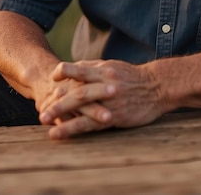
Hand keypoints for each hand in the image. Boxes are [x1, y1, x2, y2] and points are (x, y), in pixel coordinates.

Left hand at [40, 59, 165, 138]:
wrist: (158, 87)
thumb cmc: (133, 77)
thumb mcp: (115, 66)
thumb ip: (94, 67)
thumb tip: (74, 66)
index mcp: (105, 70)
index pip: (80, 68)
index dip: (65, 72)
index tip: (52, 78)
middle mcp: (106, 84)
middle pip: (77, 90)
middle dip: (57, 100)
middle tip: (41, 109)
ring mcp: (110, 101)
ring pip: (82, 107)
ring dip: (61, 114)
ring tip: (44, 122)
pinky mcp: (116, 116)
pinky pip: (91, 123)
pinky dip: (73, 128)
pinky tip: (60, 133)